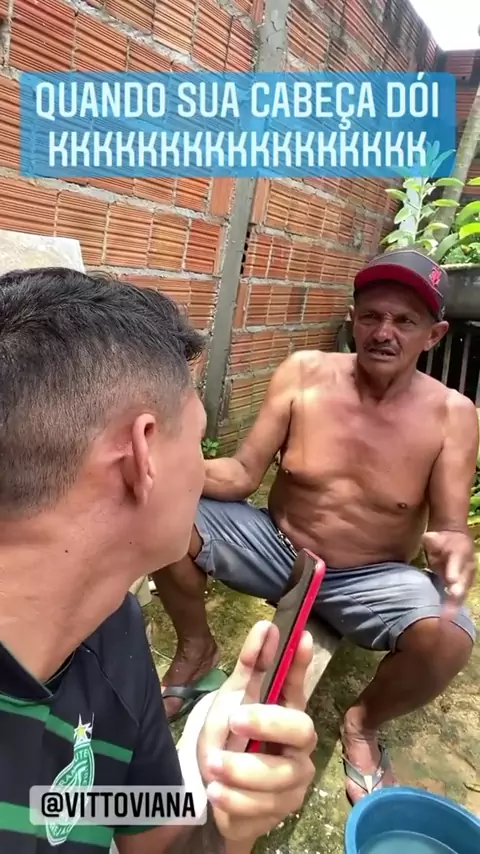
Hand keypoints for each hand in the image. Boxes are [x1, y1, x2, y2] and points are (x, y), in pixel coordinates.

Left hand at [196, 621, 315, 847]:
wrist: (213, 793)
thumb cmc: (227, 739)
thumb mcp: (230, 700)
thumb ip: (250, 667)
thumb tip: (266, 625)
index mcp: (285, 709)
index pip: (298, 682)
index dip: (302, 662)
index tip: (302, 636)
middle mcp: (298, 743)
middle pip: (302, 729)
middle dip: (267, 723)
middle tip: (234, 720)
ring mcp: (294, 778)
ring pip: (279, 775)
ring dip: (240, 769)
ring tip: (212, 766)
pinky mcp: (283, 811)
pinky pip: (262, 806)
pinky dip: (234, 799)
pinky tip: (217, 793)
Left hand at [422, 530, 475, 612]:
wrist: (456, 542)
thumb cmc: (443, 539)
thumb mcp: (437, 537)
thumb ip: (432, 539)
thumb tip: (427, 538)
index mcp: (461, 553)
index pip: (458, 563)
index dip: (454, 572)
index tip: (451, 581)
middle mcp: (467, 568)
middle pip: (463, 583)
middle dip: (457, 595)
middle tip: (450, 607)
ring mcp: (466, 579)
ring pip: (462, 594)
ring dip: (455, 607)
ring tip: (446, 619)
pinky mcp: (461, 588)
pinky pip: (458, 600)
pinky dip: (452, 610)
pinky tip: (445, 621)